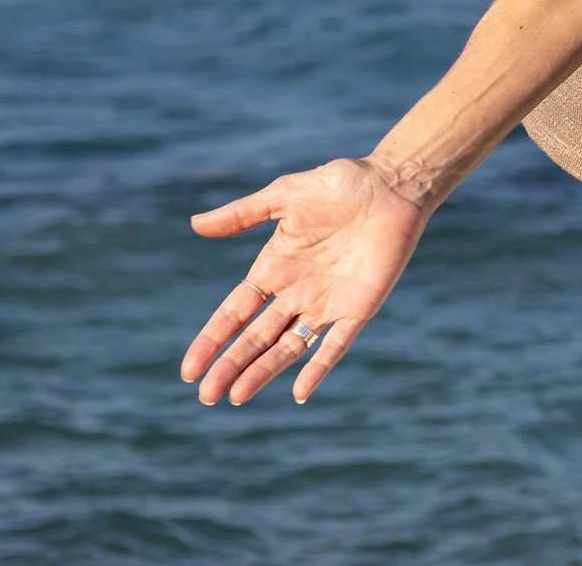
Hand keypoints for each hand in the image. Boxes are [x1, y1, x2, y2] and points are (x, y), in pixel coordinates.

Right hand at [179, 157, 430, 404]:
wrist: (392, 184)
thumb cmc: (340, 184)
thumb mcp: (286, 196)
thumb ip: (243, 214)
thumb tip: (194, 224)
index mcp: (275, 268)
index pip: (235, 312)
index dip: (212, 339)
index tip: (189, 369)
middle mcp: (297, 292)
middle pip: (256, 337)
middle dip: (232, 365)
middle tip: (206, 396)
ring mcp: (327, 302)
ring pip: (288, 346)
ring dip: (264, 371)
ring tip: (237, 397)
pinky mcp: (359, 306)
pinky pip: (335, 343)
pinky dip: (319, 367)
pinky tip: (301, 392)